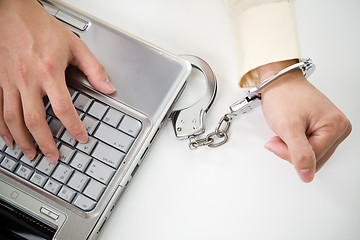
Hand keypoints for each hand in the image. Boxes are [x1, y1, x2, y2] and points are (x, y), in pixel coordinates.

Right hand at [0, 0, 115, 162]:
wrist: (12, 13)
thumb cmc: (42, 27)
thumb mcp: (75, 45)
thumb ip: (94, 69)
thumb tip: (108, 88)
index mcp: (50, 72)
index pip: (64, 108)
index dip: (74, 127)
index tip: (81, 138)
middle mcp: (28, 80)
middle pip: (35, 120)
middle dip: (45, 142)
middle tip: (53, 156)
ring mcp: (10, 82)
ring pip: (14, 119)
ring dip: (23, 141)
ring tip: (32, 154)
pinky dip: (2, 128)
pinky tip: (8, 139)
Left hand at [257, 59, 351, 182]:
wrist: (279, 82)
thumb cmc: (283, 96)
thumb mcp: (288, 128)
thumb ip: (299, 154)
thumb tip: (307, 175)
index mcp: (336, 126)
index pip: (314, 159)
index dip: (289, 153)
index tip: (276, 141)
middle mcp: (339, 127)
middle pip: (315, 159)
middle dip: (292, 151)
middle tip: (281, 134)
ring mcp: (332, 128)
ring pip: (311, 155)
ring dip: (292, 148)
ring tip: (286, 130)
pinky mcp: (323, 128)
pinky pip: (309, 147)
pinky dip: (295, 143)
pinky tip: (291, 131)